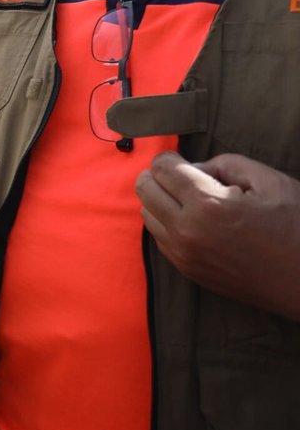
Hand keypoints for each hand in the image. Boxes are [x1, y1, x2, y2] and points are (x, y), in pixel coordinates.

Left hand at [136, 152, 299, 320]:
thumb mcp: (269, 181)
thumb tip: (194, 168)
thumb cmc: (296, 227)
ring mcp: (184, 255)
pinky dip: (168, 223)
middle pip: (144, 189)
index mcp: (207, 206)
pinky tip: (194, 221)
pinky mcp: (188, 271)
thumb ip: (224, 165)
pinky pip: (160, 238)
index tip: (182, 160)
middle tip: (185, 177)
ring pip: (148, 214)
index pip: (161, 169)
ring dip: (161, 201)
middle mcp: (186, 232)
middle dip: (160, 176)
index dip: (170, 158)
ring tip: (192, 200)